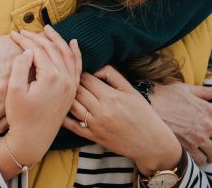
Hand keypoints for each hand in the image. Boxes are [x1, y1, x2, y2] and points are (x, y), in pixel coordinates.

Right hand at [0, 26, 80, 175]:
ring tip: (46, 30)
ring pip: (67, 54)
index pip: (37, 49)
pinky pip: (77, 66)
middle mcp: (65, 78)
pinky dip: (75, 53)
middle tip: (24, 31)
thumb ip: (20, 67)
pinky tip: (72, 43)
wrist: (32, 140)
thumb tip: (28, 50)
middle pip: (52, 49)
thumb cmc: (20, 117)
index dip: (24, 40)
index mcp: (50, 77)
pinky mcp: (72, 90)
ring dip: (56, 40)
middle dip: (37, 37)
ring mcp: (71, 85)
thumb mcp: (14, 91)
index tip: (12, 35)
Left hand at [63, 65, 182, 175]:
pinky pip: (72, 126)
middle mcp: (101, 110)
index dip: (80, 72)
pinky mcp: (93, 137)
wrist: (152, 144)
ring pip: (72, 105)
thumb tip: (95, 68)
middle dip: (72, 83)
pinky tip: (59, 109)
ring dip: (67, 97)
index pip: (86, 78)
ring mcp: (96, 125)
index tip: (79, 71)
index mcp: (111, 96)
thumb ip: (112, 75)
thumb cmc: (143, 114)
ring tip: (64, 91)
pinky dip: (63, 117)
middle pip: (77, 90)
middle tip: (68, 78)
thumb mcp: (131, 90)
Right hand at [150, 83, 211, 163]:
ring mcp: (197, 138)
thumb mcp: (185, 89)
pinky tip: (197, 156)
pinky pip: (201, 159)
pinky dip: (201, 160)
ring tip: (208, 154)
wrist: (148, 106)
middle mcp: (206, 125)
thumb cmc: (166, 96)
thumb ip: (204, 91)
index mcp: (207, 110)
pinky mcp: (187, 148)